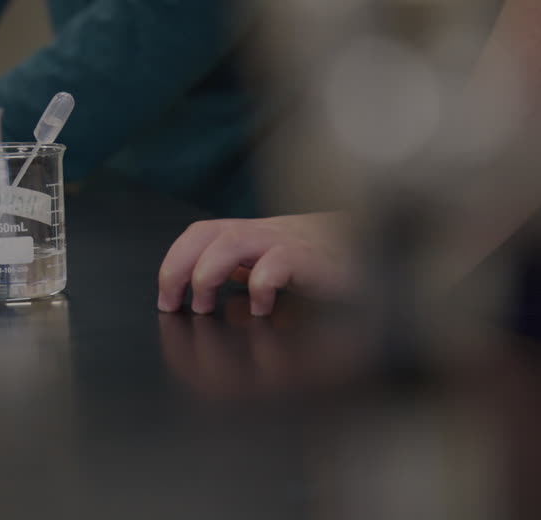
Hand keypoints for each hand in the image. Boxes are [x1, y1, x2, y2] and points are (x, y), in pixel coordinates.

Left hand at [157, 213, 353, 316]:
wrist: (374, 245)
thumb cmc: (322, 257)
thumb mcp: (273, 264)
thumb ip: (241, 273)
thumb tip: (206, 295)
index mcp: (250, 233)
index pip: (199, 234)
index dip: (174, 262)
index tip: (166, 298)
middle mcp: (263, 232)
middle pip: (206, 234)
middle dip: (179, 268)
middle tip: (176, 304)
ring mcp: (285, 241)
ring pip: (230, 242)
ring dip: (207, 275)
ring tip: (205, 306)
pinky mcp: (311, 258)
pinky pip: (276, 263)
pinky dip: (260, 287)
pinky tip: (259, 309)